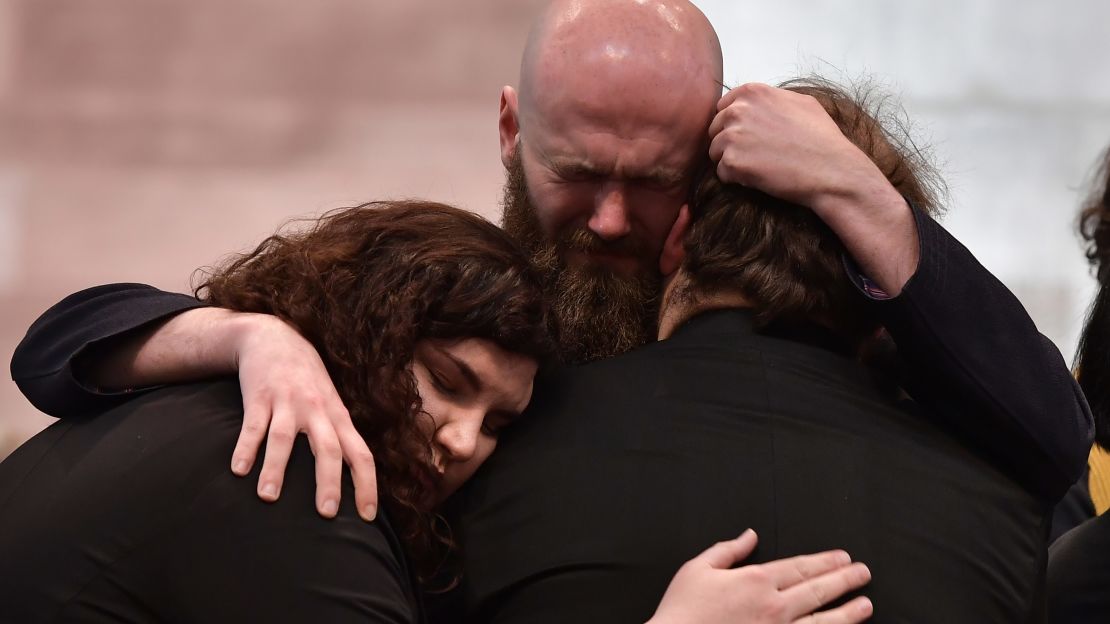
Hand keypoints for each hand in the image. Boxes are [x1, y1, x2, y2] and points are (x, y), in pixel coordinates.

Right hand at [230, 314, 377, 520]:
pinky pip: (253, 425)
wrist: (275, 337)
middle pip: (328, 449)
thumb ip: (338, 436)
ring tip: (268, 497)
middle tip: (327, 514)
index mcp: (338, 417)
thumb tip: (347, 481)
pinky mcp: (259, 395)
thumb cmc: (307, 380)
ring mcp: (288, 402)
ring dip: (276, 468)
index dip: (367, 484)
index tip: (367, 516)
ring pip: (285, 438)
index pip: (361, 454)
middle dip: (329, 482)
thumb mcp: (330, 404)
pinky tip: (239, 469)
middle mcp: (317, 411)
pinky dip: (246, 447)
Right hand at [649, 530, 872, 623]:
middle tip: (863, 573)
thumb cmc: (683, 610)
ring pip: (822, 621)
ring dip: (847, 612)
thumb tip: (749, 535)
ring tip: (866, 605)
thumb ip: (727, 550)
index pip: (799, 567)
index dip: (824, 561)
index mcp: (756, 580)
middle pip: (817, 590)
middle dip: (844, 580)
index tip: (843, 558)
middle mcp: (773, 606)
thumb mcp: (698, 568)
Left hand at [708, 83, 886, 209]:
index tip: (747, 135)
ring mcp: (732, 136)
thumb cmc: (822, 138)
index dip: (733, 123)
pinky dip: (735, 178)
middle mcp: (737, 111)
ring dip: (731, 161)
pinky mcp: (732, 163)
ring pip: (715, 151)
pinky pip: (721, 172)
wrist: (831, 170)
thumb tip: (759, 104)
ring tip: (757, 167)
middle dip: (729, 142)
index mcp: (752, 92)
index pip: (723, 107)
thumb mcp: (801, 103)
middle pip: (715, 129)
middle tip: (754, 154)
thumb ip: (772, 99)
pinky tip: (757, 177)